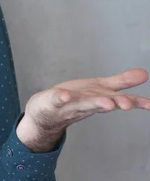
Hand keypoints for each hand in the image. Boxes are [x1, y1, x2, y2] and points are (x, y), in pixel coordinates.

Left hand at [17, 68, 149, 151]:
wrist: (46, 114)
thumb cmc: (75, 99)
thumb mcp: (99, 88)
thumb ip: (121, 82)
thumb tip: (145, 73)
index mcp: (99, 99)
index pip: (118, 100)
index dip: (133, 102)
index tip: (149, 104)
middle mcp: (86, 104)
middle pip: (101, 103)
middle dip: (113, 103)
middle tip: (126, 104)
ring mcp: (69, 104)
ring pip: (82, 104)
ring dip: (93, 103)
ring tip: (106, 103)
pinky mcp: (52, 101)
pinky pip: (56, 99)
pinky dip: (61, 97)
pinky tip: (64, 95)